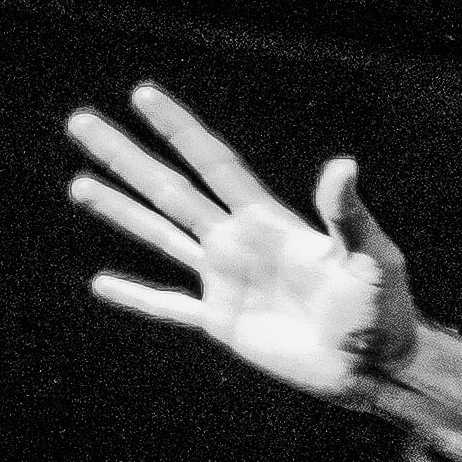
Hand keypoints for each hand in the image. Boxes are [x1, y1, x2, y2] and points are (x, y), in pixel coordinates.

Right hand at [65, 84, 423, 399]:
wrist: (376, 367)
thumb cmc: (383, 310)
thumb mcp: (369, 256)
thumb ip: (347, 214)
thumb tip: (343, 165)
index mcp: (268, 221)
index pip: (213, 163)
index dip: (179, 129)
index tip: (143, 94)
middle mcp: (238, 243)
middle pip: (170, 190)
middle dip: (125, 157)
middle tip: (80, 122)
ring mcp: (226, 281)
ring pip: (160, 237)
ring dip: (120, 210)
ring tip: (78, 184)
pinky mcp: (222, 323)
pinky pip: (169, 308)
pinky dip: (137, 297)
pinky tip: (102, 284)